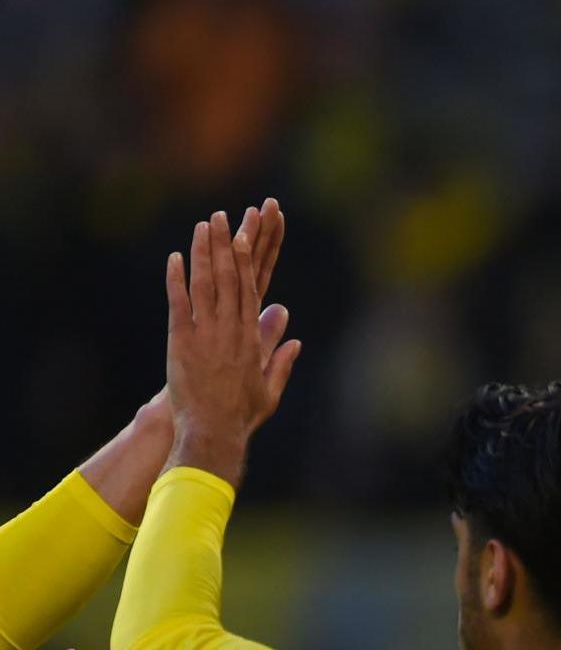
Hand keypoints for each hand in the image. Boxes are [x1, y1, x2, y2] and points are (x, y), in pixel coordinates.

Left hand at [164, 203, 303, 483]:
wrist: (213, 431)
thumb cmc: (242, 415)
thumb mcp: (269, 389)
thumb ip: (281, 360)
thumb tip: (294, 338)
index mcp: (251, 339)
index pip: (250, 289)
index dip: (247, 260)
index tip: (246, 236)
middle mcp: (230, 330)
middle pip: (229, 278)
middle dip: (226, 245)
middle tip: (222, 217)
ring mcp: (205, 334)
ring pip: (205, 284)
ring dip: (203, 253)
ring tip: (202, 226)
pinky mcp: (181, 341)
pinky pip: (179, 303)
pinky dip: (176, 279)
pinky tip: (176, 257)